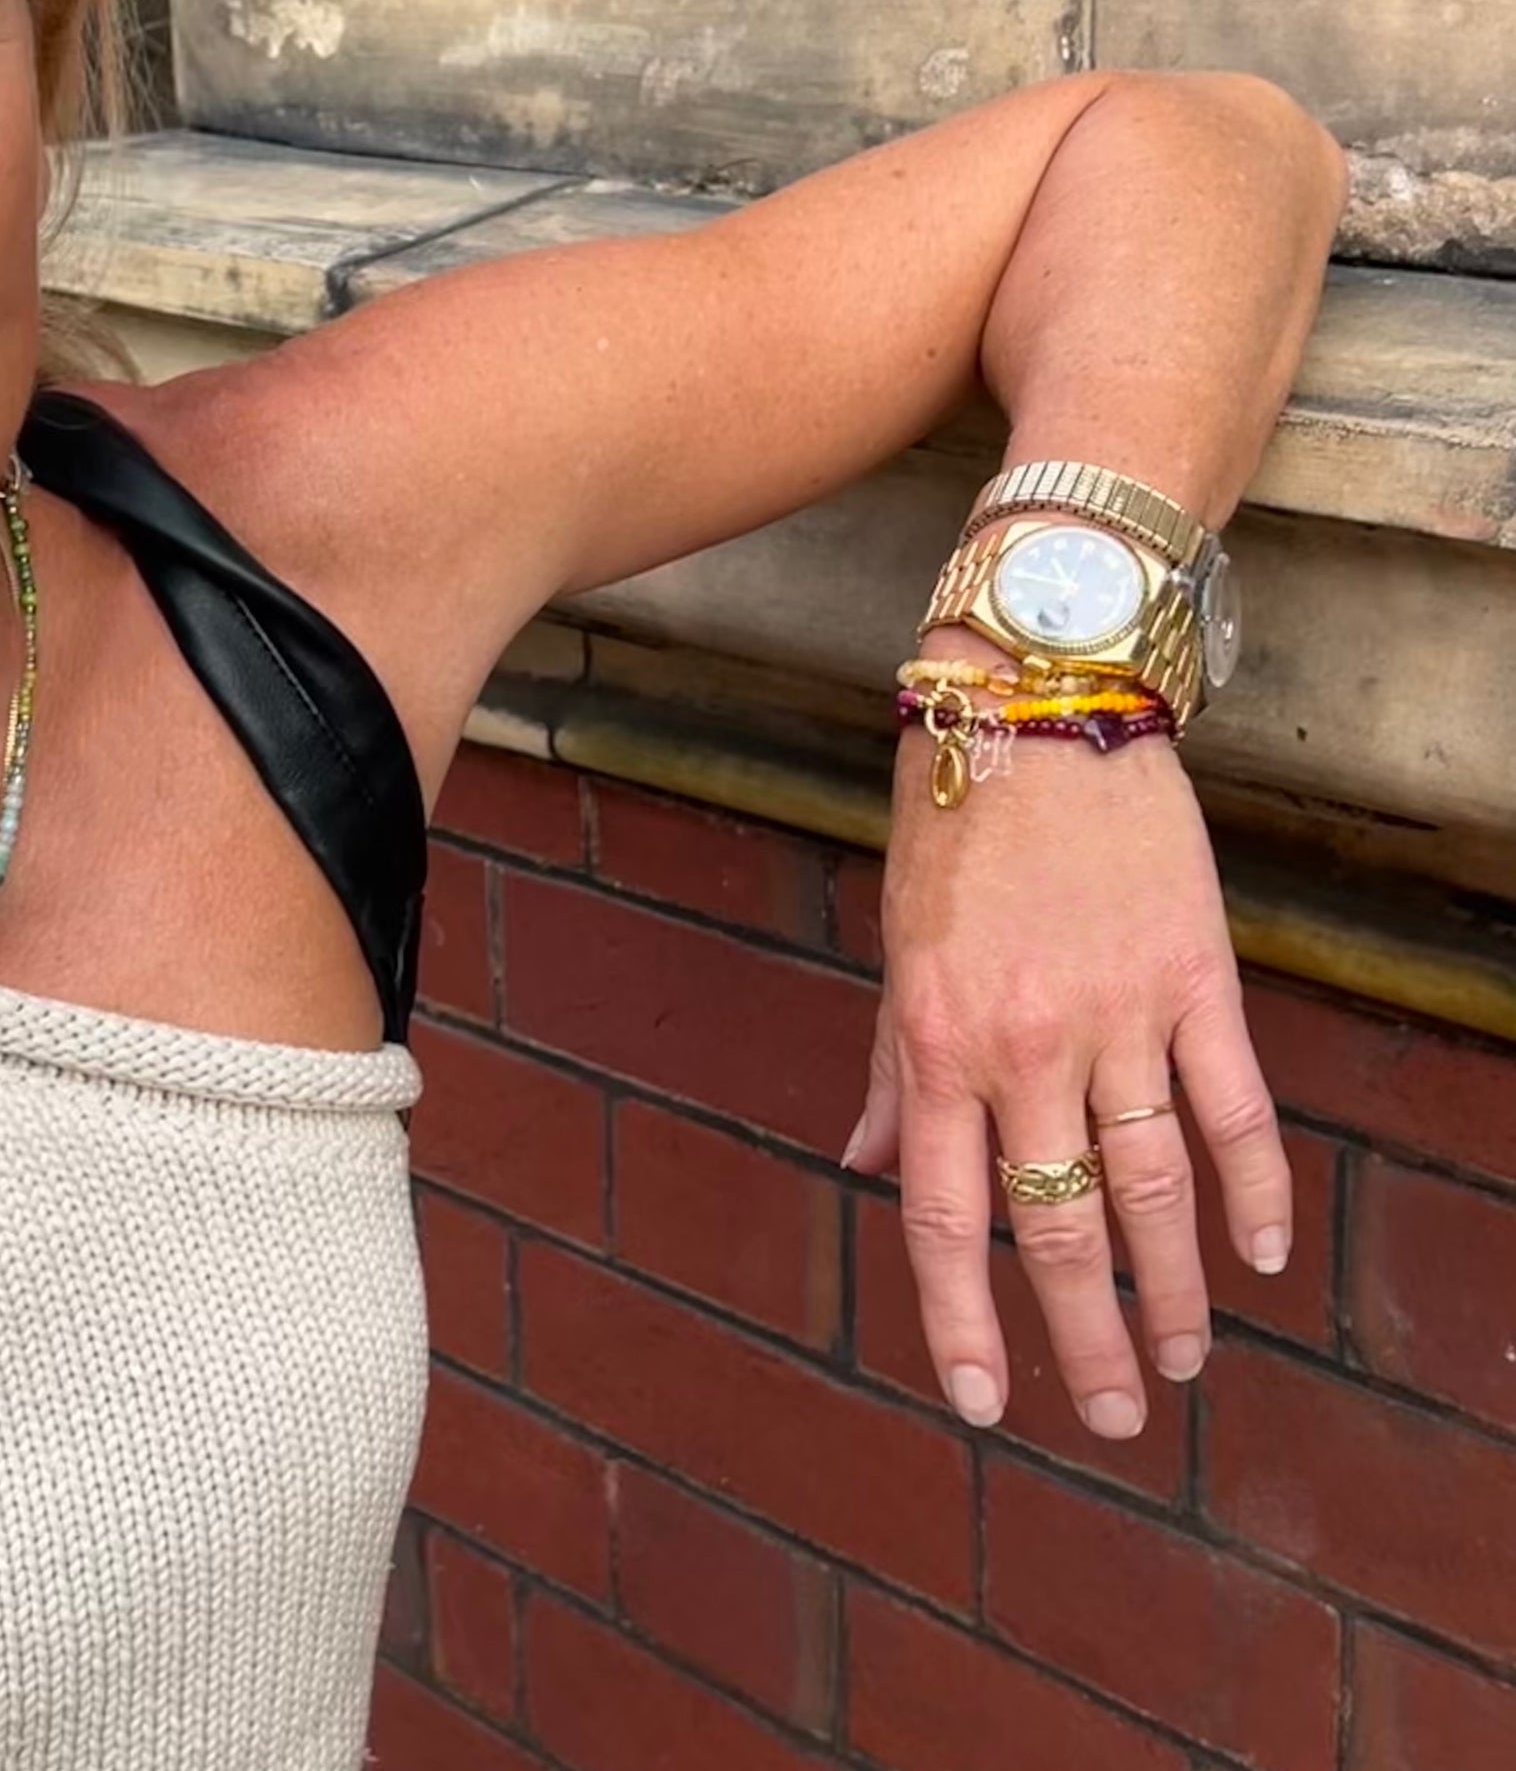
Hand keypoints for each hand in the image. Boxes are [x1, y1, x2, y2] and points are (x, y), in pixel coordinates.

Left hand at [845, 731, 1288, 1437]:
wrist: (1035, 710)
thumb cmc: (951, 828)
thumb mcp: (897, 949)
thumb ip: (894, 1071)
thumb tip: (864, 1166)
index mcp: (939, 1041)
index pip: (947, 1214)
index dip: (960, 1317)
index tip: (980, 1399)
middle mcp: (1026, 1043)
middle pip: (1060, 1222)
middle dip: (1084, 1334)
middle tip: (1112, 1415)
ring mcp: (1118, 1014)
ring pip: (1152, 1183)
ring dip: (1172, 1284)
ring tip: (1183, 1358)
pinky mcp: (1195, 978)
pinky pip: (1232, 1105)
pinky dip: (1254, 1185)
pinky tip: (1262, 1252)